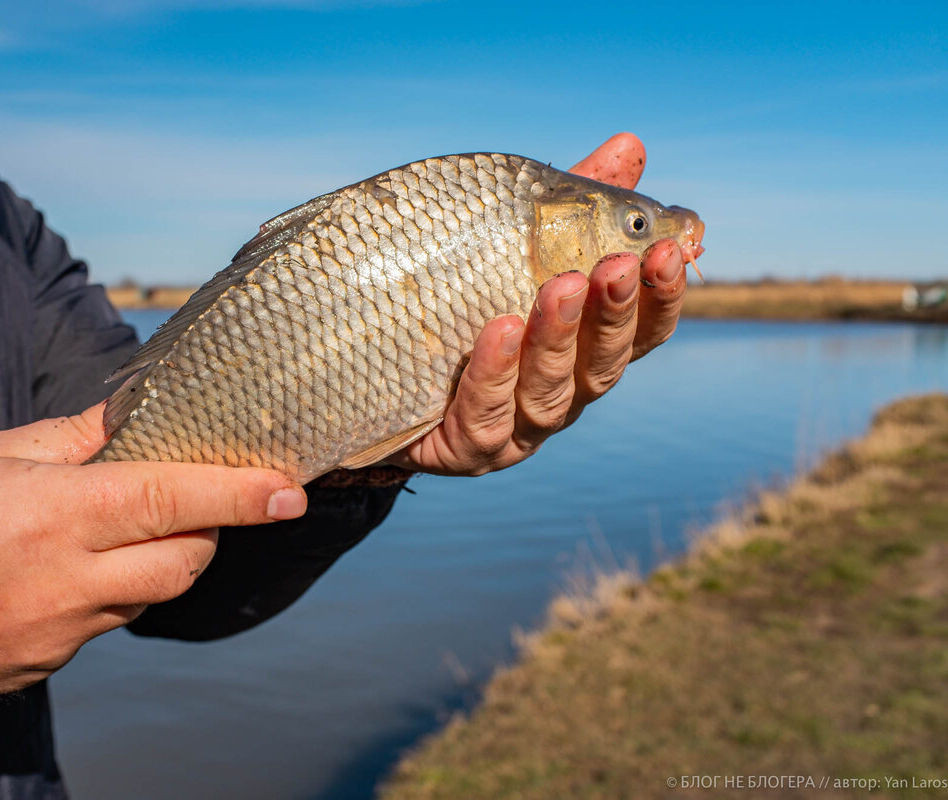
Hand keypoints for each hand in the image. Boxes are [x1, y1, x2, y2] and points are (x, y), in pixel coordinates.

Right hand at [0, 404, 307, 698]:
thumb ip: (75, 439)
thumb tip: (137, 415)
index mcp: (52, 515)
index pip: (167, 502)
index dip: (237, 496)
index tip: (290, 492)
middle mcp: (66, 580)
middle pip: (183, 562)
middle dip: (209, 530)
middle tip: (196, 500)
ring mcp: (61, 631)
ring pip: (152, 596)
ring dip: (162, 561)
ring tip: (123, 529)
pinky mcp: (51, 662)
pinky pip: (111, 624)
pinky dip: (115, 592)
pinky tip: (75, 569)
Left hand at [388, 133, 687, 475]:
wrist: (377, 373)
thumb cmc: (461, 303)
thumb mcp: (512, 247)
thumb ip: (570, 207)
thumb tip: (630, 146)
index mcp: (582, 354)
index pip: (641, 333)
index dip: (662, 298)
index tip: (671, 250)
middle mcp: (560, 396)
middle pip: (601, 365)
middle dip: (614, 314)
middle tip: (617, 265)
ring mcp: (515, 430)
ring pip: (548, 393)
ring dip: (557, 340)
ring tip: (560, 287)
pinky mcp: (464, 448)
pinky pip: (484, 417)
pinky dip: (494, 374)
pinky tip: (498, 331)